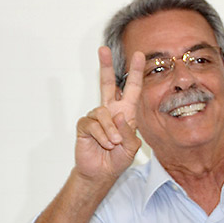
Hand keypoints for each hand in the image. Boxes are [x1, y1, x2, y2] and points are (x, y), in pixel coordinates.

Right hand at [74, 47, 143, 181]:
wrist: (101, 173)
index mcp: (126, 113)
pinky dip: (101, 136)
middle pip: (107, 84)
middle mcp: (110, 111)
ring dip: (111, 131)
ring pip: (103, 114)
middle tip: (102, 49)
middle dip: (105, 66)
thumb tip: (119, 115)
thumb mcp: (132, 148)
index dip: (136, 73)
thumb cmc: (118, 159)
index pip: (132, 89)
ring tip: (114, 144)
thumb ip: (130, 132)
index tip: (139, 55)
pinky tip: (105, 144)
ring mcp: (96, 117)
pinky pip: (93, 125)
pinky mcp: (85, 125)